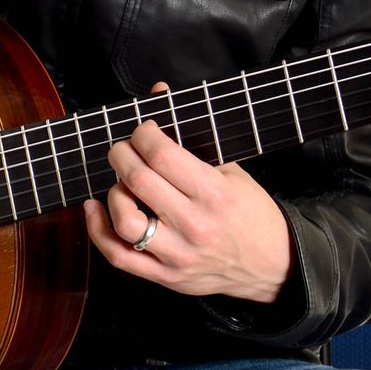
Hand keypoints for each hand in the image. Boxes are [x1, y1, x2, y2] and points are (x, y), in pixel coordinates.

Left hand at [84, 85, 291, 302]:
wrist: (275, 265)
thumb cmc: (252, 212)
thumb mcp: (231, 170)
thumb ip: (192, 136)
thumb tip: (159, 92)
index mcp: (214, 193)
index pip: (161, 155)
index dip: (143, 135)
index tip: (144, 131)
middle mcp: (194, 225)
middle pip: (138, 180)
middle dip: (121, 154)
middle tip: (123, 148)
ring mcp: (178, 254)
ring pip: (125, 221)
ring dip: (114, 192)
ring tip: (122, 182)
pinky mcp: (166, 277)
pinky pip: (118, 257)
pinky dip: (97, 230)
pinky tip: (95, 208)